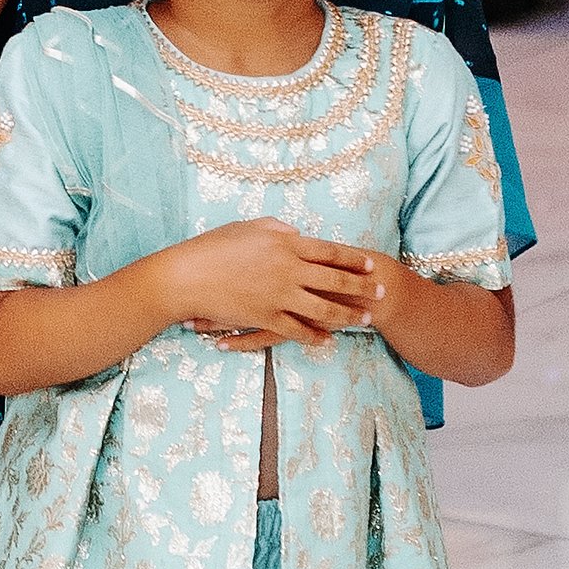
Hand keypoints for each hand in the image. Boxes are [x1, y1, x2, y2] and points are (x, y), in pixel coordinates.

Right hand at [172, 221, 383, 348]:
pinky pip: (298, 330)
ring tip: (364, 319)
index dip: (353, 258)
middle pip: (336, 280)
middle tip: (382, 292)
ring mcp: (279, 296)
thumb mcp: (247, 227)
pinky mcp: (267, 317)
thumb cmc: (212, 247)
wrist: (186, 276)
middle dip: (362, 287)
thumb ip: (278, 229)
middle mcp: (288, 269)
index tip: (370, 263)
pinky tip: (328, 340)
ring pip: (324, 309)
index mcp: (285, 244)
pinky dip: (315, 337)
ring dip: (347, 315)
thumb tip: (298, 234)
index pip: (330, 251)